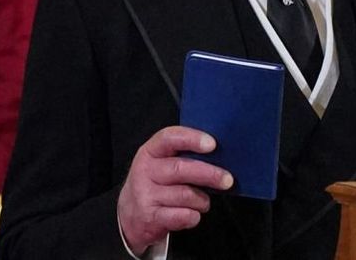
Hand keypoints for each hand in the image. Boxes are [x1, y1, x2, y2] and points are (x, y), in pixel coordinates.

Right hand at [117, 126, 233, 254]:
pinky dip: (193, 216)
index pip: (169, 138)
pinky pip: (181, 216)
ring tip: (204, 202)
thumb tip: (219, 154)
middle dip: (209, 174)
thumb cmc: (155, 183)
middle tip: (227, 180)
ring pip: (185, 194)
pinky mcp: (150, 217)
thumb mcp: (161, 162)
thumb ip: (183, 155)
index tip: (212, 144)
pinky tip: (193, 214)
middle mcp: (146, 171)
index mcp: (151, 151)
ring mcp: (146, 195)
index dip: (192, 139)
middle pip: (181, 168)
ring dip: (202, 199)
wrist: (128, 215)